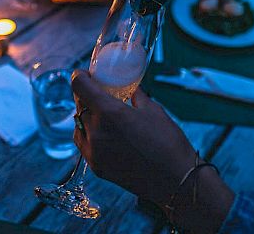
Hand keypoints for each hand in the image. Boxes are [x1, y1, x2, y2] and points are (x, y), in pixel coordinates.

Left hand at [71, 69, 196, 204]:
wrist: (175, 180)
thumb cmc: (168, 142)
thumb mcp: (153, 110)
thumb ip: (135, 96)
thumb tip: (129, 88)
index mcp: (109, 112)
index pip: (79, 86)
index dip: (79, 76)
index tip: (84, 74)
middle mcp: (96, 131)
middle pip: (79, 105)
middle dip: (85, 96)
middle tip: (97, 92)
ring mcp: (94, 151)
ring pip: (78, 125)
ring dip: (86, 116)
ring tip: (102, 114)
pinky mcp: (96, 166)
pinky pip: (83, 144)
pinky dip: (88, 134)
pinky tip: (103, 132)